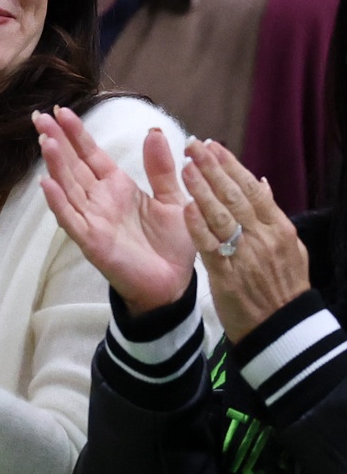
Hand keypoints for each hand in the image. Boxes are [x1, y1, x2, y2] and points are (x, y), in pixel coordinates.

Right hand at [35, 107, 193, 312]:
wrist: (174, 283)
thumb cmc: (172, 243)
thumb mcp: (174, 198)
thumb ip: (161, 168)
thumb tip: (154, 131)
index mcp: (117, 187)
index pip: (90, 155)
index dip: (76, 134)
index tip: (61, 111)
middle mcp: (99, 200)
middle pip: (72, 166)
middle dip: (56, 141)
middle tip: (39, 116)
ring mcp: (91, 220)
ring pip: (68, 188)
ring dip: (55, 166)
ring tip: (45, 141)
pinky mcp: (91, 241)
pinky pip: (71, 220)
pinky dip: (59, 203)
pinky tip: (47, 184)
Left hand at [182, 140, 311, 341]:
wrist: (280, 327)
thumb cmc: (280, 285)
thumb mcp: (286, 246)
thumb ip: (271, 215)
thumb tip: (262, 181)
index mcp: (278, 228)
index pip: (252, 188)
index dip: (231, 166)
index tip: (212, 146)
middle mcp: (263, 237)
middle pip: (235, 195)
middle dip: (213, 168)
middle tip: (193, 145)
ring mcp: (245, 255)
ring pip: (222, 215)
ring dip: (202, 189)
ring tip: (185, 166)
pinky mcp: (227, 275)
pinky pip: (211, 246)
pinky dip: (199, 225)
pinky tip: (186, 207)